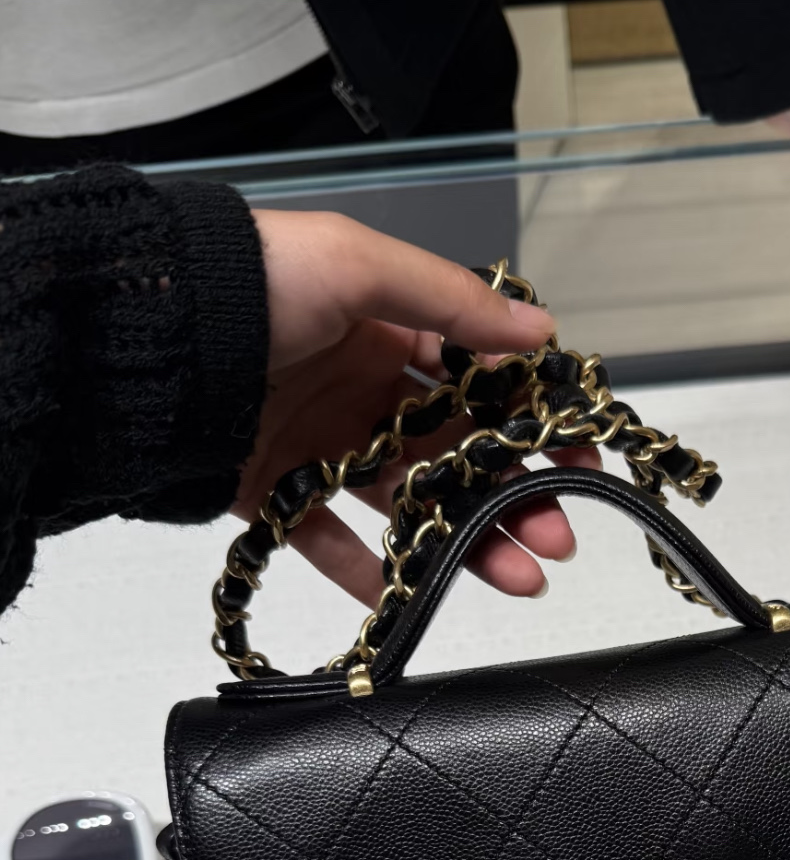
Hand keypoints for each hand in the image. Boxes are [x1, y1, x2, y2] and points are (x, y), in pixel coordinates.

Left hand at [238, 210, 597, 606]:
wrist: (143, 337)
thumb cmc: (250, 283)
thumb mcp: (358, 266)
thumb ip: (451, 302)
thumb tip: (541, 334)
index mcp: (384, 331)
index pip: (478, 385)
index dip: (530, 423)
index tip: (577, 457)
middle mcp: (358, 390)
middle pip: (456, 456)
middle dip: (514, 496)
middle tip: (558, 534)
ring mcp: (320, 445)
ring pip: (411, 504)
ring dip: (468, 542)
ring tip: (520, 577)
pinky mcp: (275, 493)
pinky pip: (330, 540)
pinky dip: (371, 571)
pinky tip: (414, 593)